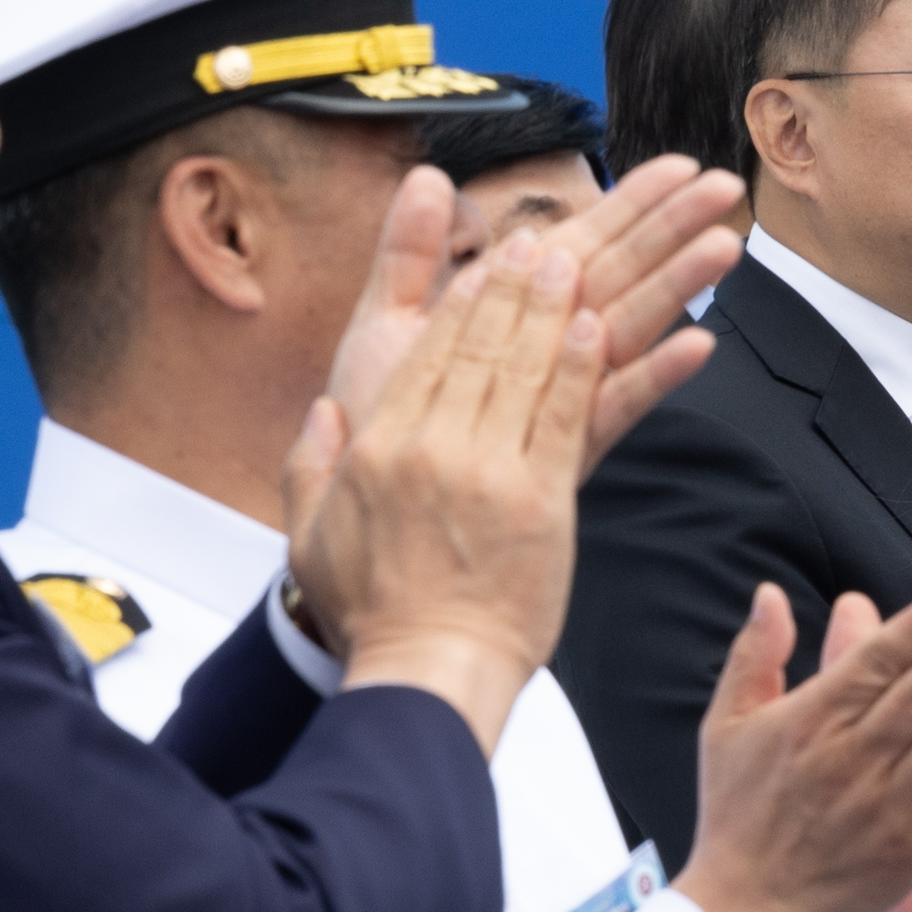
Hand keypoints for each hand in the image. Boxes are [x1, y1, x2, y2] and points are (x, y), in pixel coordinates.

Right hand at [283, 228, 604, 752]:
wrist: (429, 669)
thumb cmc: (375, 614)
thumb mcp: (313, 535)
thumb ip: (312, 465)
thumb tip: (323, 414)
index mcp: (380, 450)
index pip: (426, 357)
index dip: (462, 305)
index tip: (485, 266)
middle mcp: (435, 450)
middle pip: (479, 350)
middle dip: (511, 289)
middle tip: (538, 242)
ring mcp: (491, 472)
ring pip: (524, 372)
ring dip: (551, 312)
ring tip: (573, 264)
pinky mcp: (542, 502)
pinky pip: (566, 419)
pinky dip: (582, 369)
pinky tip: (599, 328)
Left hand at [325, 155, 747, 476]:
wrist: (366, 531)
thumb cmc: (375, 427)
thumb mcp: (382, 327)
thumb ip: (409, 253)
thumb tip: (429, 175)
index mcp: (508, 312)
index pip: (579, 239)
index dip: (629, 200)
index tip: (679, 165)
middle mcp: (543, 350)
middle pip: (617, 273)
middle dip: (671, 228)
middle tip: (725, 187)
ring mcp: (557, 399)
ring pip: (627, 328)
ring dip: (677, 286)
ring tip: (725, 246)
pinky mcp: (562, 452)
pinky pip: (614, 407)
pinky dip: (654, 377)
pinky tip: (696, 346)